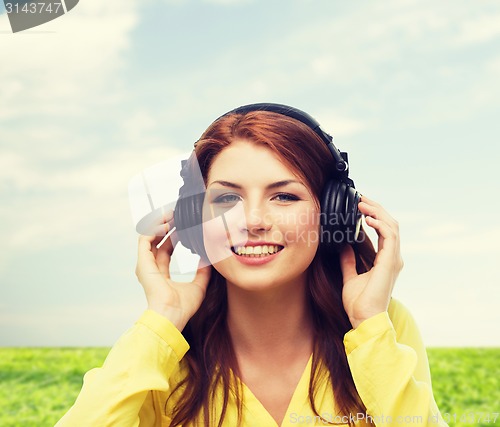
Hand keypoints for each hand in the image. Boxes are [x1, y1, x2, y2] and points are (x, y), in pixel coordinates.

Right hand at [135, 213, 210, 330]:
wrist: (171, 316)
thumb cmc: (182, 307)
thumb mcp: (199, 285)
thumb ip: (203, 272)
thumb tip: (209, 259)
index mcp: (161, 274)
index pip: (166, 248)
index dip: (175, 235)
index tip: (185, 225)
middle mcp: (151, 267)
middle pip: (157, 240)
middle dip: (168, 226)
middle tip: (180, 215)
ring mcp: (145, 265)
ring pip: (150, 236)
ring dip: (161, 224)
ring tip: (174, 214)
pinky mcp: (142, 262)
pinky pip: (145, 239)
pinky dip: (155, 229)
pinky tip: (167, 223)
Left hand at [340, 196, 403, 328]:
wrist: (364, 318)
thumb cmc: (359, 303)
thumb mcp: (350, 276)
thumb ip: (348, 261)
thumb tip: (343, 246)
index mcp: (385, 261)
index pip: (384, 231)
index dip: (374, 215)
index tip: (360, 206)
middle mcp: (392, 258)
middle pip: (389, 224)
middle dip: (376, 208)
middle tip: (361, 198)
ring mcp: (393, 259)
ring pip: (391, 226)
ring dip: (377, 212)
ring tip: (362, 203)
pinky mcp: (390, 262)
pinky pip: (389, 236)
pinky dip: (379, 223)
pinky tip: (367, 218)